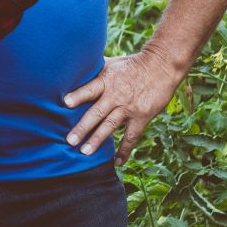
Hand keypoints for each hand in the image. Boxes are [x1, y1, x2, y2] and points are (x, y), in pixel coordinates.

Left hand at [60, 47, 180, 159]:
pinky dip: (124, 150)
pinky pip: (131, 137)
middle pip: (97, 112)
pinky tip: (117, 162)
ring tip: (85, 152)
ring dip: (97, 140)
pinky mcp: (142, 116)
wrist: (161, 66)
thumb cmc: (133, 64)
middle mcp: (116, 95)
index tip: (65, 103)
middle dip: (83, 127)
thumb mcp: (112, 63)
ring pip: (110, 126)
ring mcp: (129, 107)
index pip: (90, 89)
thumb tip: (76, 68)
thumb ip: (95, 70)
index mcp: (107, 80)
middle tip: (70, 140)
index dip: (78, 95)